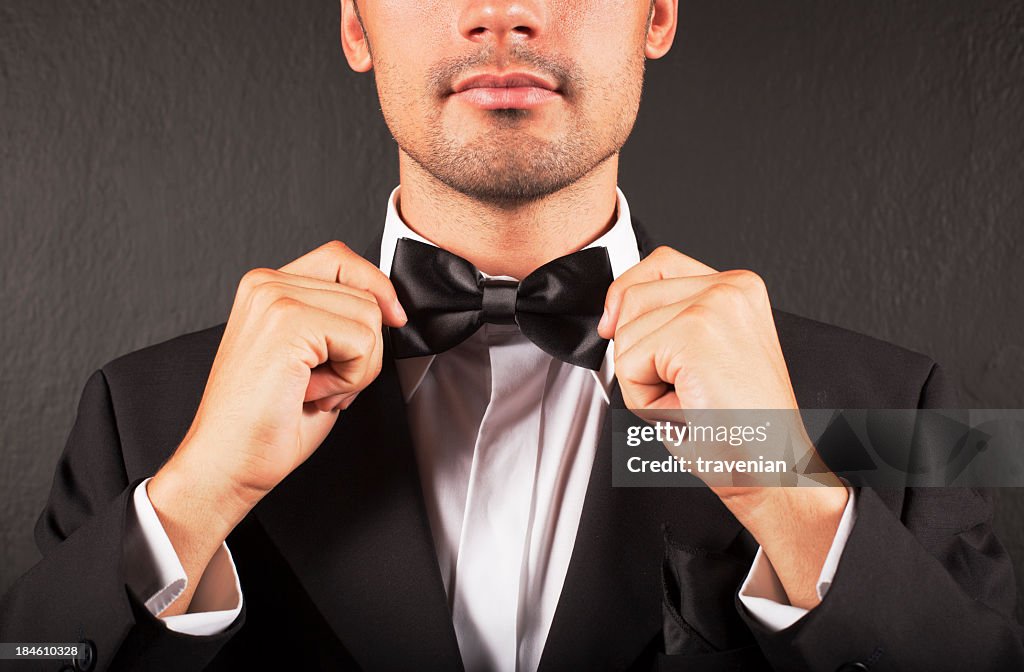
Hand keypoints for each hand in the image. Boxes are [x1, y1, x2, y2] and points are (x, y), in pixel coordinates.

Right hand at [147, 241, 404, 614]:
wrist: (228, 463)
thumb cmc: (266, 423)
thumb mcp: (312, 357)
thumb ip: (339, 323)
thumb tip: (389, 310)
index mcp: (267, 286)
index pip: (342, 259)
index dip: (376, 289)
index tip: (393, 319)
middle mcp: (266, 283)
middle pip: (365, 292)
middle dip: (363, 348)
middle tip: (324, 383)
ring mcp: (275, 298)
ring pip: (369, 317)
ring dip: (357, 367)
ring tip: (314, 389)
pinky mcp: (287, 321)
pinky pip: (362, 340)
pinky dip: (351, 378)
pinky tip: (312, 393)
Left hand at [600, 246, 846, 607]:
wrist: (774, 467)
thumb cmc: (740, 427)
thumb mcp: (700, 356)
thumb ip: (668, 320)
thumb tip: (612, 314)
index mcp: (737, 287)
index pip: (658, 264)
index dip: (626, 296)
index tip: (615, 325)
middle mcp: (731, 286)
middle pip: (631, 297)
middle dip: (638, 352)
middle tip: (684, 387)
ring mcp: (714, 305)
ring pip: (625, 334)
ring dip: (642, 381)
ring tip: (689, 399)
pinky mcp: (695, 333)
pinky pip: (629, 364)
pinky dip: (644, 400)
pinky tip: (686, 408)